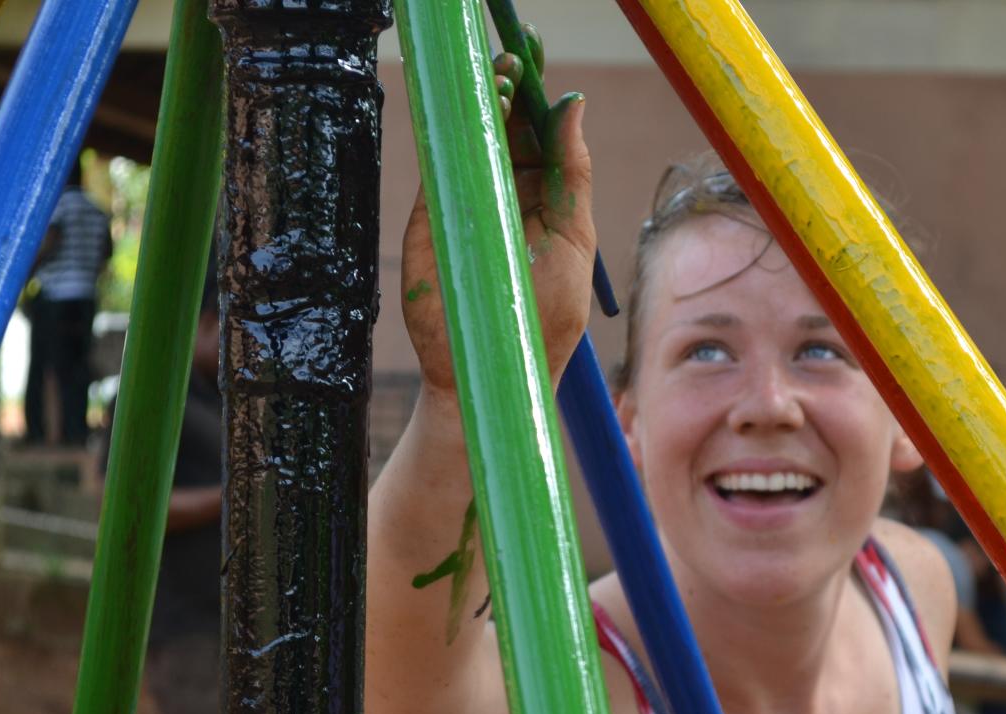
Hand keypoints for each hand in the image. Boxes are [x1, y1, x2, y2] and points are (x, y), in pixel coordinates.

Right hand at [400, 26, 595, 394]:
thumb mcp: (573, 240)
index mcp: (541, 199)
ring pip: (471, 137)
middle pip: (502, 126)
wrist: (494, 367)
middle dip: (510, 87)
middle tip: (516, 54)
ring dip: (482, 102)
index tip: (538, 57)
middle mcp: (502, 194)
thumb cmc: (543, 315)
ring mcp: (466, 200)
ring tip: (499, 72)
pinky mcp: (433, 213)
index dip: (538, 96)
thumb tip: (572, 105)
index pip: (537, 135)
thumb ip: (570, 175)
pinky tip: (464, 103)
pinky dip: (449, 128)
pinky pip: (439, 160)